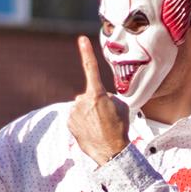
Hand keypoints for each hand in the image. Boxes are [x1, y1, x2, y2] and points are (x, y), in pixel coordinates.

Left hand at [67, 37, 128, 164]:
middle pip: (89, 95)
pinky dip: (82, 122)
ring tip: (99, 126)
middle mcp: (82, 100)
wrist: (111, 152)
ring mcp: (74, 112)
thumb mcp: (121, 107)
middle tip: (106, 117)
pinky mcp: (69, 122)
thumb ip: (109, 96)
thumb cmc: (119, 128)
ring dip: (89, 113)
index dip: (86, 52)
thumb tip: (101, 97)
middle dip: (96, 103)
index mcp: (97, 94)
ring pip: (82, 107)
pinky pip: (76, 117)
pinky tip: (91, 131)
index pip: (91, 68)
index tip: (81, 39)